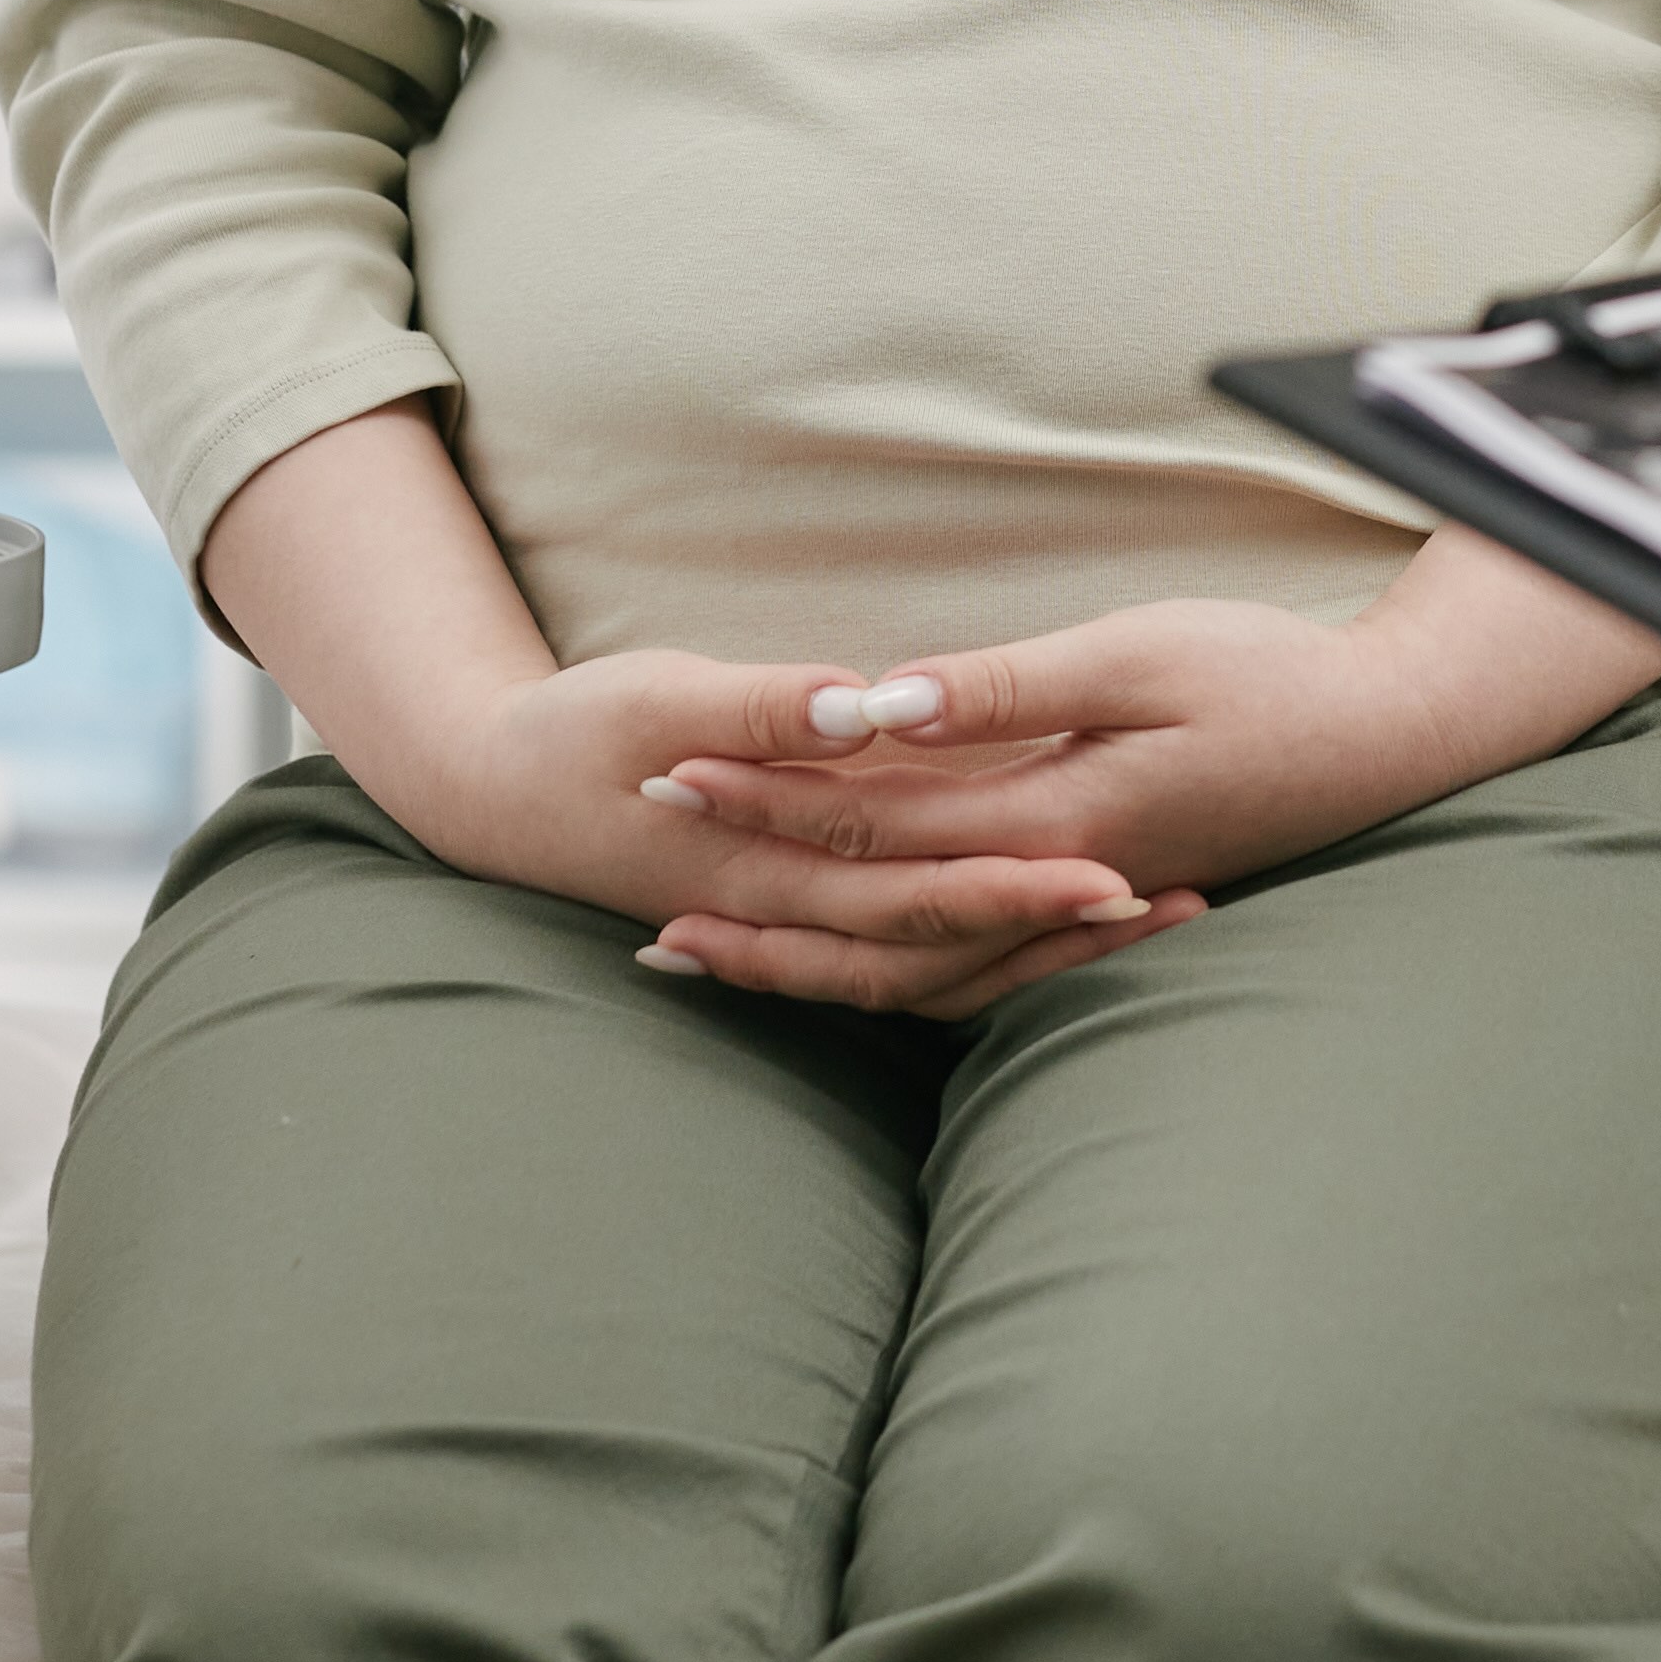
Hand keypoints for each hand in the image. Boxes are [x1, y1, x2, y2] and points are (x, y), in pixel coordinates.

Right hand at [389, 645, 1182, 1016]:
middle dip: (1055, 929)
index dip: (1013, 884)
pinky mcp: (801, 905)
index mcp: (764, 865)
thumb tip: (859, 706)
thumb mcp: (657, 697)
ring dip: (1039, 948)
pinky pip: (906, 950)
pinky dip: (986, 946)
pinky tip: (1056, 926)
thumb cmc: (571, 736)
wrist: (489, 792)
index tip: (1111, 869)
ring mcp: (796, 920)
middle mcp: (792, 912)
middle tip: (1172, 902)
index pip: (912, 891)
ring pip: (937, 964)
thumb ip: (762, 707)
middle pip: (946, 944)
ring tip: (1152, 914)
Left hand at [633, 535, 1660, 1005]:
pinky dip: (896, 971)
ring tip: (714, 958)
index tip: (669, 773)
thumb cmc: (1272, 677)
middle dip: (761, 911)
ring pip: (919, 970)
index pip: (875, 823)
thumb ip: (1000, 692)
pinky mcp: (1100, 910)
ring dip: (812, 964)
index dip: (767, 798)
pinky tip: (847, 968)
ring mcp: (1080, 914)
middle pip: (876, 924)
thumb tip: (877, 707)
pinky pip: (975, 970)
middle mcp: (1056, 888)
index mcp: (1053, 819)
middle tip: (649, 913)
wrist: (1392, 738)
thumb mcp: (1133, 656)